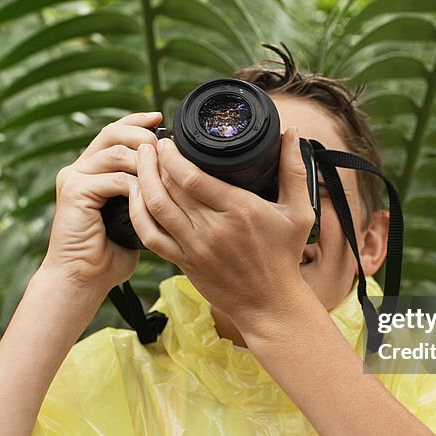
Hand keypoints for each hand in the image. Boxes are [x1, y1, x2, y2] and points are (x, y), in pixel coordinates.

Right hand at [42, 112, 161, 288]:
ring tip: (164, 170)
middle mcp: (78, 169)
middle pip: (112, 132)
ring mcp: (73, 177)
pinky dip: (136, 185)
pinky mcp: (73, 190)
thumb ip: (145, 194)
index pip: (114, 134)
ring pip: (115, 151)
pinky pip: (114, 177)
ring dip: (145, 159)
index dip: (136, 121)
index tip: (161, 118)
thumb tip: (174, 178)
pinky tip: (149, 195)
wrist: (82, 279)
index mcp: (91, 171)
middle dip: (142, 133)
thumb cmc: (109, 255)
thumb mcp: (135, 217)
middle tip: (166, 142)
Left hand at [128, 127, 316, 325]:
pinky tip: (135, 196)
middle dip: (154, 161)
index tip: (168, 140)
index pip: (193, 177)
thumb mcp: (299, 212)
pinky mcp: (184, 262)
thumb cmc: (284, 256)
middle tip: (148, 143)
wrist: (270, 304)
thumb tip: (292, 131)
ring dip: (143, 180)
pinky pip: (151, 236)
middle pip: (170, 188)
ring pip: (156, 208)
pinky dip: (138, 213)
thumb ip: (294, 169)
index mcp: (239, 210)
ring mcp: (195, 248)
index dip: (173, 155)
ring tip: (139, 160)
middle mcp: (213, 229)